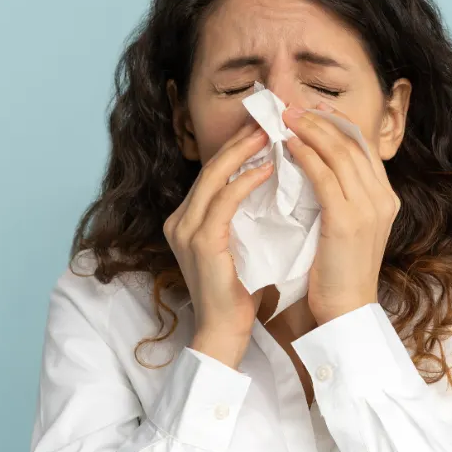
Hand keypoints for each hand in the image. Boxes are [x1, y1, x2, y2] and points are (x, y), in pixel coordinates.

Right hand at [163, 122, 273, 368]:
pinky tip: (268, 167)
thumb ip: (244, 216)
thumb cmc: (239, 293)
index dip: (237, 147)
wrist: (223, 333)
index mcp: (186, 220)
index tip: (264, 127)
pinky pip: (224, 202)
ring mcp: (185, 230)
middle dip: (241, 140)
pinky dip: (246, 181)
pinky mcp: (199, 242)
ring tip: (272, 133)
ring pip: (215, 178)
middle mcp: (180, 220)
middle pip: (211, 168)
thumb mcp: (240, 244)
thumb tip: (270, 182)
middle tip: (269, 118)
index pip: (214, 174)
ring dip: (244, 152)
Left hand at [282, 103, 400, 324]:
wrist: (345, 312)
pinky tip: (288, 146)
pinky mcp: (348, 221)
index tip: (312, 107)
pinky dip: (306, 156)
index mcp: (385, 198)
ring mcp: (369, 208)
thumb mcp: (346, 228)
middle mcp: (383, 198)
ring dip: (311, 130)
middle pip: (353, 142)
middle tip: (291, 106)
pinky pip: (325, 177)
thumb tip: (314, 167)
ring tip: (285, 118)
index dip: (337, 123)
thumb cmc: (338, 274)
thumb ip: (339, 197)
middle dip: (320, 119)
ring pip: (340, 153)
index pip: (363, 147)